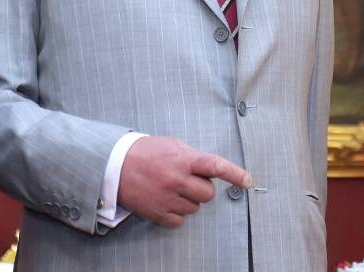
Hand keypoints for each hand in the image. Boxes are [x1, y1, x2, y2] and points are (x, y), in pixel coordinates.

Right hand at [116, 136, 252, 227]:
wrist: (115, 166)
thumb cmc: (145, 152)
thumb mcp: (171, 144)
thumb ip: (192, 156)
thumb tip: (209, 169)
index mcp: (183, 160)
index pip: (215, 166)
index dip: (235, 174)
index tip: (248, 180)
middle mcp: (177, 180)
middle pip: (208, 194)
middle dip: (203, 188)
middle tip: (189, 181)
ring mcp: (168, 198)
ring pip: (195, 208)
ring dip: (188, 200)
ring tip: (171, 188)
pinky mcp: (158, 213)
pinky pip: (180, 220)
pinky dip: (176, 213)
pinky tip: (166, 200)